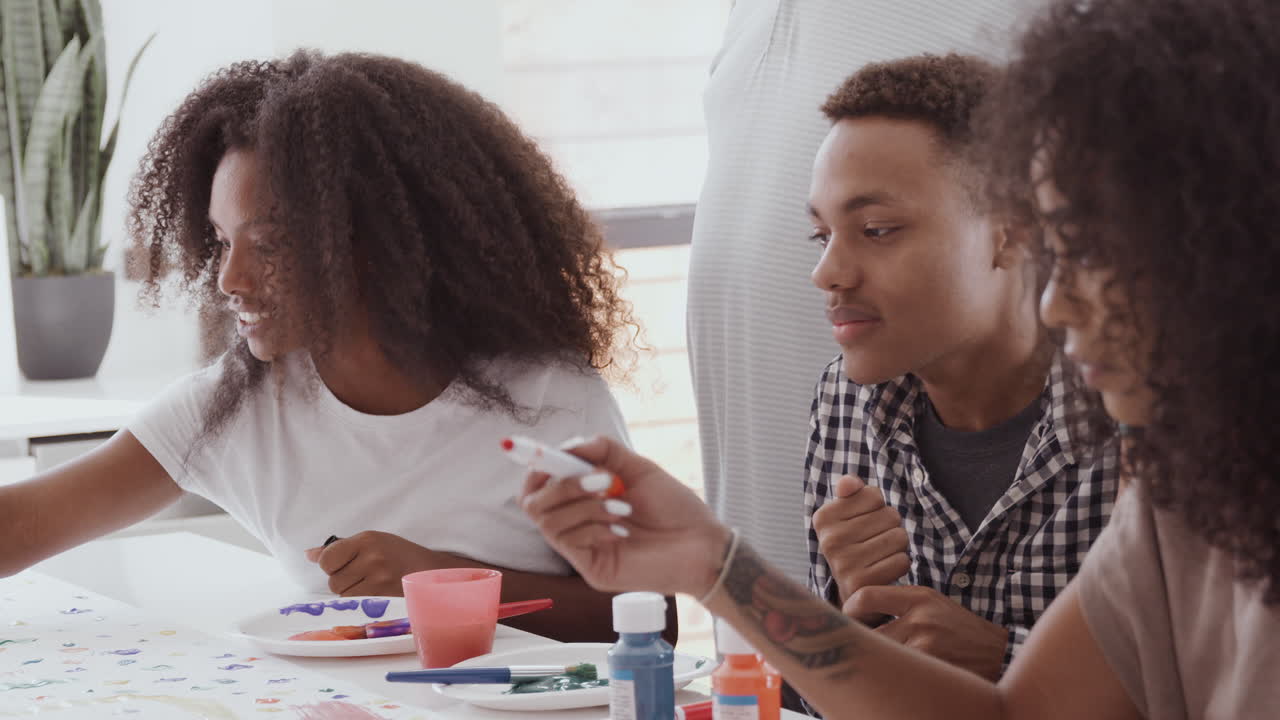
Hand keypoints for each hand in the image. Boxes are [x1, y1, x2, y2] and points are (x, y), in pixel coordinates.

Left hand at [305, 531, 460, 595]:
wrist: (431, 570)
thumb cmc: (399, 554)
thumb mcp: (373, 541)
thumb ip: (340, 548)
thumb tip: (309, 555)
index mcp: (367, 540)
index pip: (327, 558)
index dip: (331, 564)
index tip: (342, 564)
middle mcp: (372, 558)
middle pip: (333, 580)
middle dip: (343, 580)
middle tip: (362, 574)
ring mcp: (379, 579)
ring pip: (343, 595)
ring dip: (352, 592)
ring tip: (371, 583)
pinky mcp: (384, 597)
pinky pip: (357, 604)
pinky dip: (361, 601)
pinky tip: (376, 592)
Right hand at [520, 435, 731, 597]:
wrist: (702, 544)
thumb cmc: (675, 508)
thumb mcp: (638, 469)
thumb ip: (604, 450)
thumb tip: (568, 444)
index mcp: (584, 497)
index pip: (538, 485)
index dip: (535, 467)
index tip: (545, 454)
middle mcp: (577, 522)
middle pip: (533, 503)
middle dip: (562, 484)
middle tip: (601, 480)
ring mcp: (582, 548)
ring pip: (548, 521)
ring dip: (585, 505)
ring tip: (622, 506)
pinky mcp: (591, 568)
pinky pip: (568, 542)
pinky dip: (592, 526)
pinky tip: (621, 528)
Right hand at [812, 474, 909, 606]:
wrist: (850, 591)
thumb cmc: (854, 543)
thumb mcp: (846, 514)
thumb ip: (850, 491)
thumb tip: (850, 484)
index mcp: (823, 518)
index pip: (874, 495)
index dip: (878, 507)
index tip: (863, 522)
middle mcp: (829, 540)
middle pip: (890, 516)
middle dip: (890, 527)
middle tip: (874, 541)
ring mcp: (844, 564)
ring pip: (899, 537)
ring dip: (897, 546)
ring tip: (879, 555)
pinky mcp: (862, 584)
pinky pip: (902, 560)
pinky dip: (899, 564)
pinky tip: (884, 569)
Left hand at [844, 585, 1008, 680]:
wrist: (998, 651)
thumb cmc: (957, 627)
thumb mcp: (932, 602)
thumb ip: (899, 603)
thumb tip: (856, 608)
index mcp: (918, 597)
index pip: (866, 596)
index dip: (849, 608)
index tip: (848, 617)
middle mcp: (921, 618)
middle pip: (870, 633)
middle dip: (865, 642)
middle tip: (863, 646)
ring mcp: (927, 644)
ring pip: (884, 655)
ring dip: (882, 660)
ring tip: (887, 660)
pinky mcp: (933, 667)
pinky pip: (901, 671)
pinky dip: (898, 672)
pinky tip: (904, 672)